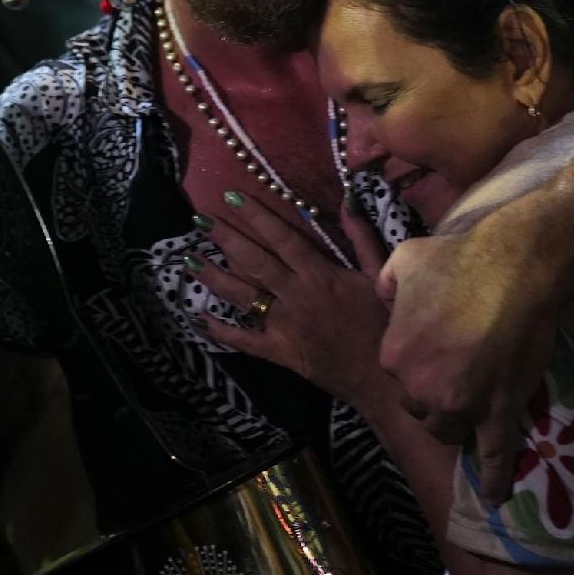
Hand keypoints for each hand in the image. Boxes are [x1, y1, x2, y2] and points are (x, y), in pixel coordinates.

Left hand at [186, 189, 393, 408]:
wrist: (382, 377)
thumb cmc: (384, 323)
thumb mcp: (380, 275)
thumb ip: (362, 236)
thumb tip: (348, 199)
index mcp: (319, 274)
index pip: (282, 237)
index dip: (256, 216)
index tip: (232, 197)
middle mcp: (296, 295)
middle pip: (254, 261)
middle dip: (226, 239)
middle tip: (200, 221)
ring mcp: (284, 325)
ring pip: (242, 297)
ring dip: (214, 277)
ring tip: (189, 260)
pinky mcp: (279, 352)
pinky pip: (244, 340)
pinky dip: (221, 331)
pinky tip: (199, 318)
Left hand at [376, 223, 558, 504]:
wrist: (514, 267)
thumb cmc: (459, 259)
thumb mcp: (404, 260)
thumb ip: (385, 284)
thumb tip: (384, 297)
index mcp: (394, 355)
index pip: (398, 374)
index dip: (417, 363)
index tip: (435, 349)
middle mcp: (421, 388)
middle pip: (420, 406)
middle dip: (433, 393)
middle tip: (457, 371)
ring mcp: (462, 404)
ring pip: (448, 430)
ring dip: (455, 423)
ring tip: (470, 411)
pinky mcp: (499, 412)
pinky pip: (494, 454)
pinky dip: (495, 478)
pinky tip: (496, 496)